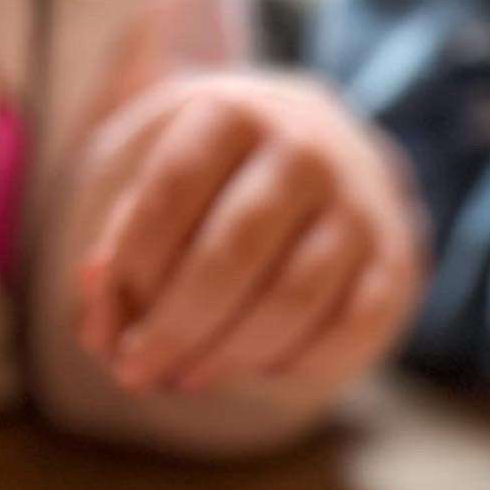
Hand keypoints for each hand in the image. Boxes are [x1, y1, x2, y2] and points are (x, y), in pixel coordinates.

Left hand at [77, 73, 423, 394]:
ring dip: (231, 355)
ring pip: (293, 299)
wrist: (326, 155)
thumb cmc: (217, 177)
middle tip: (139, 375)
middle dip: (177, 326)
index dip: (133, 270)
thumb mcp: (153, 176)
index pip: (171, 193)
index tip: (105, 333)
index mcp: (233, 111)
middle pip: (234, 253)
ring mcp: (359, 207)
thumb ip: (119, 246)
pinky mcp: (393, 264)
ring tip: (187, 378)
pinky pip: (346, 330)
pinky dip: (295, 362)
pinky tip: (257, 370)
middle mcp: (305, 149)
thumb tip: (96, 329)